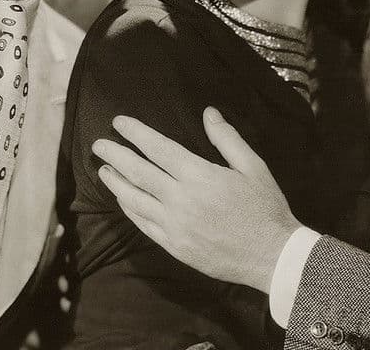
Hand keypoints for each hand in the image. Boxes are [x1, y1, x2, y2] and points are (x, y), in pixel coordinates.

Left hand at [92, 108, 300, 293]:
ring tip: (103, 170)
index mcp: (199, 176)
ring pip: (134, 200)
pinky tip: (122, 199)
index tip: (119, 122)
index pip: (158, 149)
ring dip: (116, 183)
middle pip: (139, 173)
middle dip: (115, 155)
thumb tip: (208, 113)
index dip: (136, 134)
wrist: (272, 256)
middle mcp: (181, 200)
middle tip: (98, 144)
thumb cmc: (264, 208)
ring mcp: (174, 226)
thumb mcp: (253, 167)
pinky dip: (129, 209)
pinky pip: (143, 224)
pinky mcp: (174, 246)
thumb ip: (227, 139)